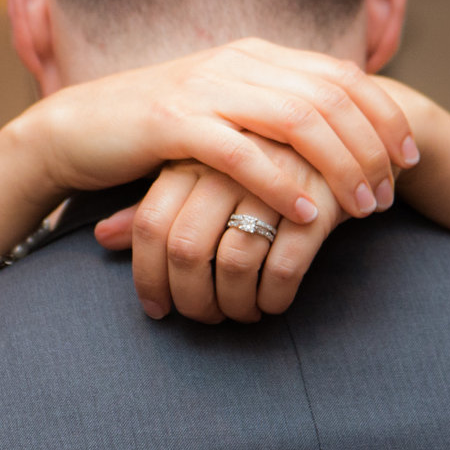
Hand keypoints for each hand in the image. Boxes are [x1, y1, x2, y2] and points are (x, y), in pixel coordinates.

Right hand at [12, 39, 415, 225]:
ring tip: (362, 207)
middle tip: (391, 193)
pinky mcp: (173, 124)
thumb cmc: (156, 131)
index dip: (384, 114)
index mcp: (256, 54)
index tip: (409, 156)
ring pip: (297, 121)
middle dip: (372, 146)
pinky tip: (308, 214)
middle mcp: (237, 62)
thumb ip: (273, 112)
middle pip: (330, 96)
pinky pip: (242, 153)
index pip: (341, 74)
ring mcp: (205, 89)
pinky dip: (281, 183)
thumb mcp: (225, 111)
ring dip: (339, 166)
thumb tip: (334, 135)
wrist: (76, 130)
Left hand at [95, 150, 345, 321]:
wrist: (347, 130)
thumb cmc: (260, 163)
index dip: (147, 278)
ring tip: (241, 314)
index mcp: (193, 155)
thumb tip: (102, 236)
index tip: (158, 310)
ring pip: (234, 263)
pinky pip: (284, 267)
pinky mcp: (318, 204)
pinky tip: (273, 303)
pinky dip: (274, 297)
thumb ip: (153, 206)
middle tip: (204, 320)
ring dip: (234, 304)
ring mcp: (274, 182)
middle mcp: (227, 165)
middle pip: (187, 249)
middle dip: (192, 300)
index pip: (150, 225)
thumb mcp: (202, 176)